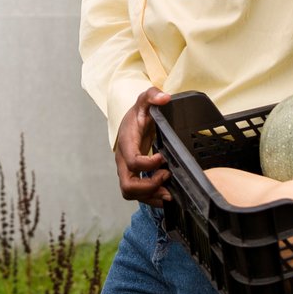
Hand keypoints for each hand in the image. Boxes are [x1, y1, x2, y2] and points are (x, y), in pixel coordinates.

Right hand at [113, 87, 173, 206]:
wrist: (131, 121)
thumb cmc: (138, 113)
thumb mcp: (144, 100)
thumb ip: (152, 95)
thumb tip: (164, 97)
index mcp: (126, 143)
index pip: (133, 161)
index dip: (148, 164)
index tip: (163, 157)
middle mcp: (123, 160)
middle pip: (128, 185)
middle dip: (148, 187)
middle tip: (166, 177)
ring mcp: (126, 170)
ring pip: (131, 193)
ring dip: (151, 196)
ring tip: (169, 193)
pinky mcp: (133, 176)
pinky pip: (138, 194)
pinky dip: (151, 198)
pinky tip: (166, 195)